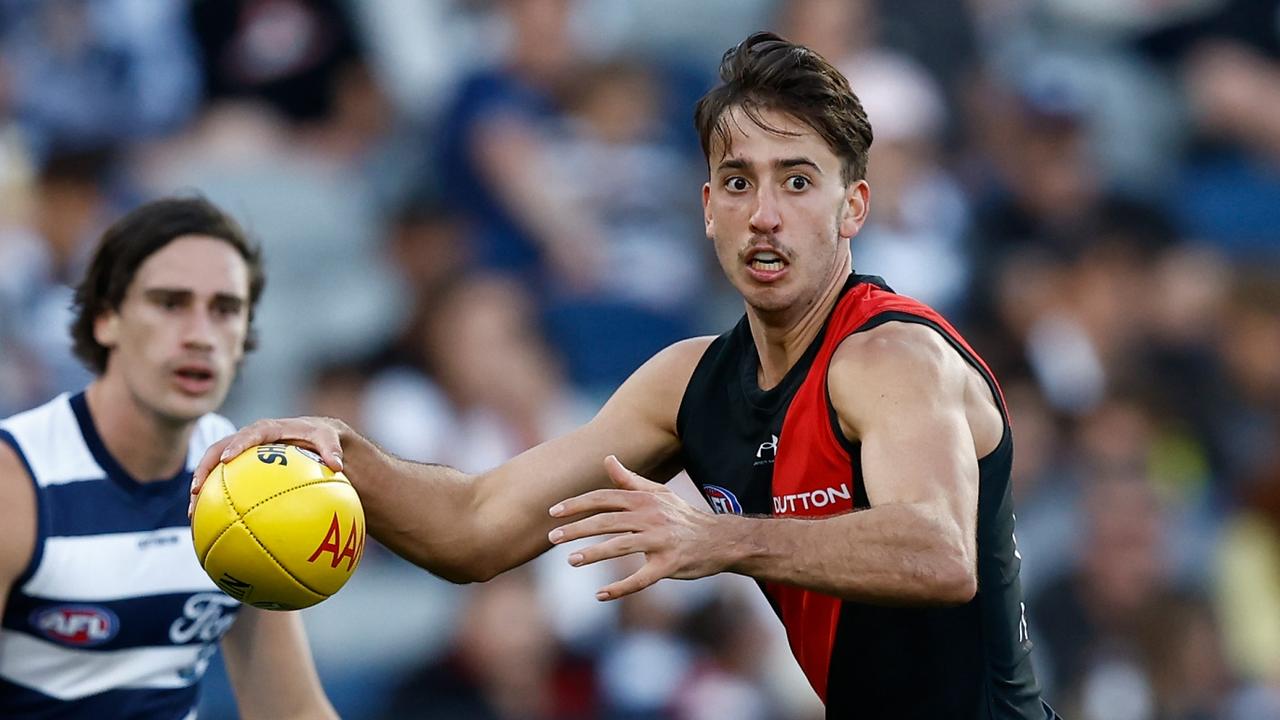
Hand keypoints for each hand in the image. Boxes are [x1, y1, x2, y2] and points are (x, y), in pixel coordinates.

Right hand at [188, 416, 347, 516]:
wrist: (315, 438)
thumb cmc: (321, 437)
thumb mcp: (329, 437)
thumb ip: (331, 448)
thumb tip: (337, 465)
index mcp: (267, 430)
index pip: (249, 434)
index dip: (236, 445)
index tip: (227, 460)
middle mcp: (249, 441)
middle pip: (218, 452)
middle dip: (204, 470)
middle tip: (196, 491)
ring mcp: (242, 456)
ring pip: (215, 471)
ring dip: (201, 490)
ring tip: (192, 514)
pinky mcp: (242, 471)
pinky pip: (225, 486)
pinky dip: (217, 503)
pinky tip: (212, 526)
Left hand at [547, 455, 730, 600]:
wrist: (720, 540)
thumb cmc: (683, 517)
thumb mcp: (659, 494)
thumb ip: (630, 481)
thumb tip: (607, 459)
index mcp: (644, 500)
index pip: (604, 498)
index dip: (577, 504)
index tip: (553, 512)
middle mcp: (650, 517)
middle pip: (607, 521)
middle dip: (577, 528)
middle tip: (552, 537)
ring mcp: (660, 541)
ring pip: (620, 546)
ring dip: (593, 554)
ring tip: (571, 560)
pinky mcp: (669, 565)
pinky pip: (641, 578)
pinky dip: (620, 588)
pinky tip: (600, 595)